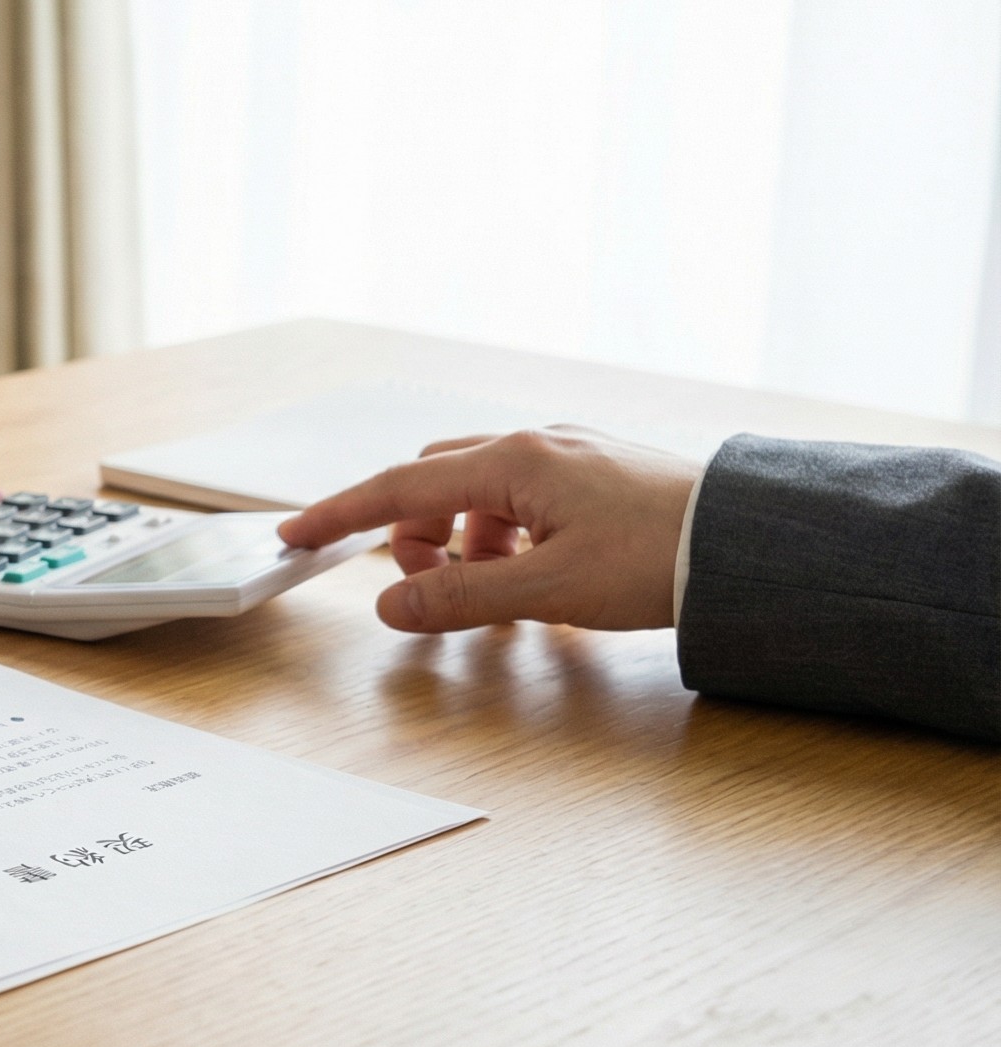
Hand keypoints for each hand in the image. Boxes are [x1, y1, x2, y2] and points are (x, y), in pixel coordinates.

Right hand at [277, 428, 699, 632]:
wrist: (750, 544)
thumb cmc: (660, 558)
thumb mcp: (547, 590)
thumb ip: (460, 595)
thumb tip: (392, 602)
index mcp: (512, 461)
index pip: (399, 486)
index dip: (342, 514)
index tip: (297, 535)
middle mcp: (534, 443)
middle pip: (433, 478)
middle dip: (412, 530)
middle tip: (423, 583)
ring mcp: (567, 452)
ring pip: (477, 485)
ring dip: (461, 535)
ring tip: (490, 586)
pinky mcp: (595, 470)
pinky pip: (519, 493)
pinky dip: (502, 530)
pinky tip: (532, 571)